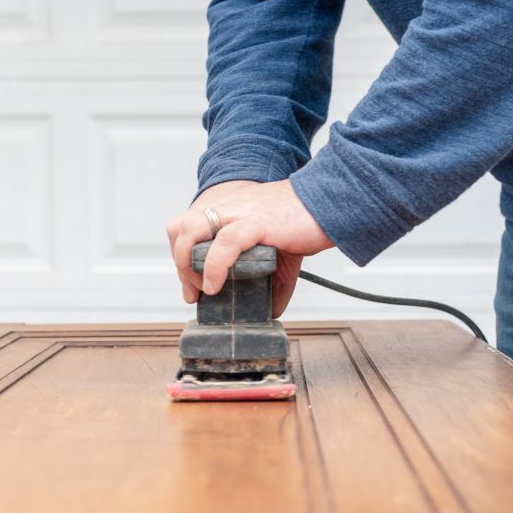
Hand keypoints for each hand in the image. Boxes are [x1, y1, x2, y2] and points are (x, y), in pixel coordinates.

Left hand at [166, 179, 333, 317]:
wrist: (333, 201)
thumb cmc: (306, 221)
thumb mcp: (281, 254)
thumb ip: (273, 281)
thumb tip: (272, 310)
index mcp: (229, 212)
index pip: (185, 227)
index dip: (180, 256)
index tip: (192, 287)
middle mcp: (228, 209)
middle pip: (179, 228)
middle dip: (179, 263)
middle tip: (195, 291)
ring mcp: (240, 214)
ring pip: (191, 231)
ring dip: (187, 264)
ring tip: (204, 288)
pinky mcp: (257, 222)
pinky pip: (225, 242)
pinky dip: (214, 266)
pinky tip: (216, 286)